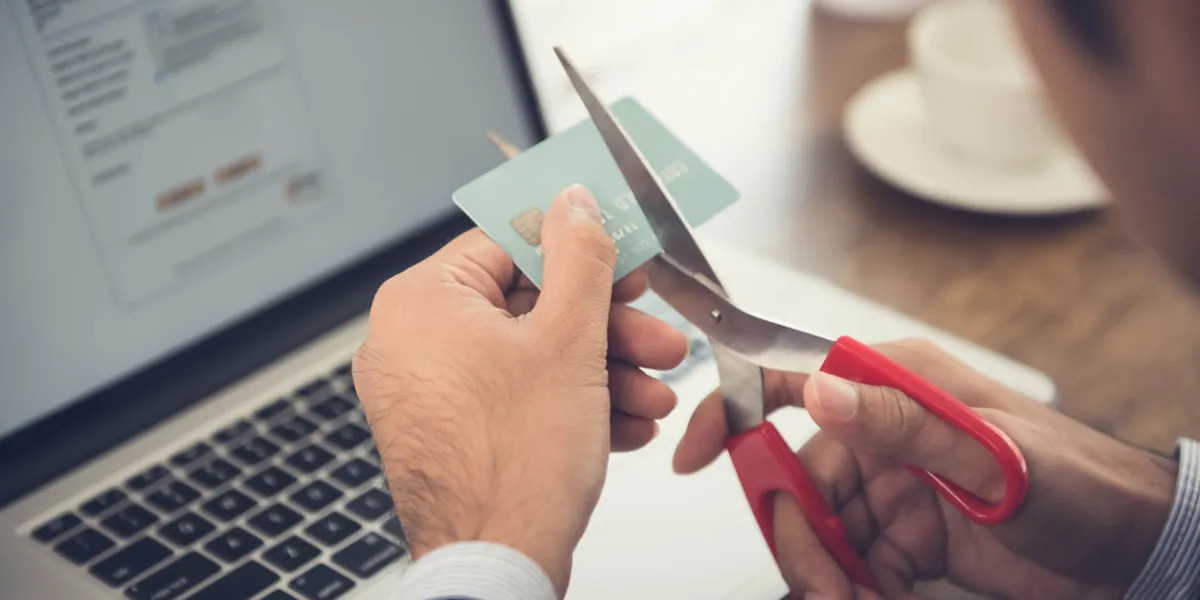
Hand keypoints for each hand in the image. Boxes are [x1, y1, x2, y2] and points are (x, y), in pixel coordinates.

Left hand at [354, 185, 688, 593]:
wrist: (495, 568)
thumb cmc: (514, 466)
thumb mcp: (569, 340)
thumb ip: (579, 259)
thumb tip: (575, 203)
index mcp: (422, 302)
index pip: (508, 241)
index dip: (579, 248)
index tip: (622, 254)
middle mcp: (411, 343)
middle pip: (527, 305)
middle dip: (606, 328)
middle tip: (656, 336)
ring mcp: (428, 393)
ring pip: (530, 357)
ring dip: (602, 373)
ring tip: (654, 394)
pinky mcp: (451, 433)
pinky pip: (516, 397)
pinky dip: (571, 405)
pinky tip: (625, 424)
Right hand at [674, 340, 1177, 598]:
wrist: (1132, 551)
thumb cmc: (1080, 481)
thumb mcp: (991, 451)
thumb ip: (903, 421)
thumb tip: (821, 389)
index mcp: (898, 385)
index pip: (794, 380)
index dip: (734, 411)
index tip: (694, 453)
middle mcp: (887, 431)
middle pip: (798, 477)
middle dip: (796, 532)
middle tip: (817, 579)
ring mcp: (895, 486)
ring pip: (821, 528)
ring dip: (824, 571)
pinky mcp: (907, 535)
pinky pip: (852, 563)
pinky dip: (850, 589)